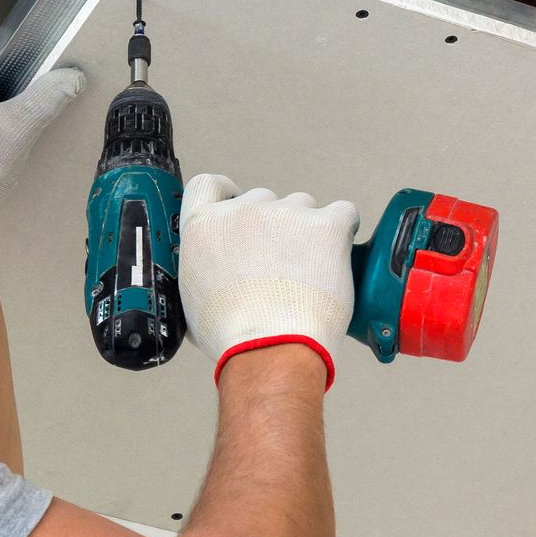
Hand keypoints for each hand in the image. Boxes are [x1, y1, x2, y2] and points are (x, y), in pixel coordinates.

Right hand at [178, 174, 359, 389]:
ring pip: (303, 207)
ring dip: (308, 231)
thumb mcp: (192, 301)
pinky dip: (342, 232)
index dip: (228, 197)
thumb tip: (209, 273)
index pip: (211, 185)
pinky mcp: (327, 225)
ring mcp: (287, 214)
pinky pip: (343, 214)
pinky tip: (337, 259)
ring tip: (310, 274)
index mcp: (204, 226)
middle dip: (274, 227)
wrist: (271, 350)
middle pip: (264, 201)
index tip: (241, 212)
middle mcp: (243, 211)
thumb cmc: (234, 337)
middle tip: (283, 266)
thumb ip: (201, 269)